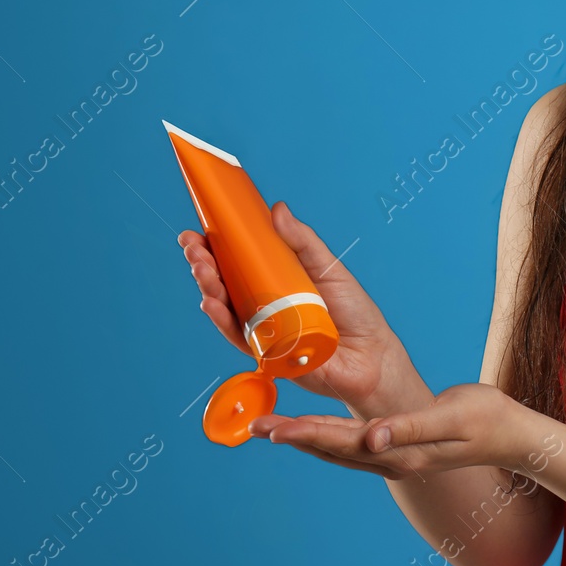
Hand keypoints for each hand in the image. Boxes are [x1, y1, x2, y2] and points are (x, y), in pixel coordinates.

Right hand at [178, 200, 423, 417]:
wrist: (372, 356)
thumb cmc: (353, 312)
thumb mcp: (327, 267)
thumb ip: (302, 241)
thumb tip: (277, 209)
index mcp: (275, 280)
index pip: (238, 261)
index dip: (215, 246)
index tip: (198, 229)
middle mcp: (263, 305)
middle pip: (225, 282)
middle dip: (204, 262)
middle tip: (193, 246)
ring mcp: (262, 329)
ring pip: (225, 308)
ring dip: (208, 287)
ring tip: (200, 267)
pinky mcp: (265, 354)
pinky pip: (238, 337)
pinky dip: (223, 320)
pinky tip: (211, 303)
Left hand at [245, 382, 530, 479]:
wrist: (510, 435)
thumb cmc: (485, 420)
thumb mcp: (452, 419)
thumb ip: (411, 429)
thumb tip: (373, 440)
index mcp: (399, 451)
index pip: (341, 442)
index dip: (305, 434)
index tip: (273, 428)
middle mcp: (389, 459)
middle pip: (330, 448)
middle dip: (292, 436)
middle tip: (254, 426)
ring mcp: (392, 457)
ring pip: (336, 449)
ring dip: (302, 438)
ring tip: (270, 427)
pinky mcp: (396, 448)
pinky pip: (350, 445)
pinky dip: (324, 436)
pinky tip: (310, 427)